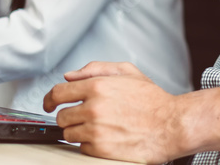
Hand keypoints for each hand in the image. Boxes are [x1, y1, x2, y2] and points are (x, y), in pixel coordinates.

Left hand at [44, 61, 184, 163]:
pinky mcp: (101, 150)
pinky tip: (106, 138)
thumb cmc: (152, 100)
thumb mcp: (127, 72)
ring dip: (78, 131)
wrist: (171, 125)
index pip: (58, 92)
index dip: (49, 99)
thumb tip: (70, 76)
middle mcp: (94, 108)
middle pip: (61, 116)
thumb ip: (95, 69)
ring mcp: (96, 130)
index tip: (48, 103)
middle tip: (84, 116)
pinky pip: (81, 148)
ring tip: (98, 127)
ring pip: (69, 134)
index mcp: (97, 86)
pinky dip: (89, 145)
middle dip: (70, 116)